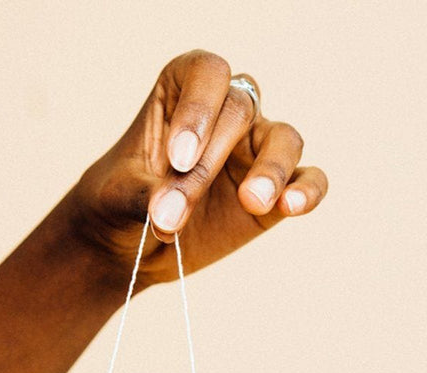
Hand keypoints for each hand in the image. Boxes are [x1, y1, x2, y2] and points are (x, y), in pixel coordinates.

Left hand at [70, 49, 328, 285]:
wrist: (130, 244)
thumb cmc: (120, 202)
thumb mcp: (118, 195)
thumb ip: (144, 196)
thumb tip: (171, 212)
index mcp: (183, 90)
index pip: (207, 73)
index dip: (198, 109)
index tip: (178, 158)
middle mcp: (226, 111)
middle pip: (240, 113)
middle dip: (209, 163)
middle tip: (176, 210)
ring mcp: (255, 150)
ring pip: (284, 139)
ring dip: (271, 169)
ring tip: (252, 201)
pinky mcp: (275, 190)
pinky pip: (308, 179)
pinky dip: (308, 190)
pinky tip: (292, 206)